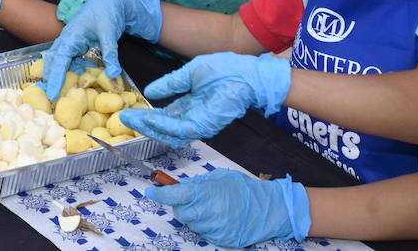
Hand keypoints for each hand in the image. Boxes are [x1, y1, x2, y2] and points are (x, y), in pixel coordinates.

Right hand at [42, 0, 162, 100]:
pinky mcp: (77, 48)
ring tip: (55, 97)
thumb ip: (110, 54)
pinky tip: (71, 86)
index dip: (55, 78)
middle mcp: (67, 41)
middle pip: (54, 63)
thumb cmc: (107, 13)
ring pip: (59, 64)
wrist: (110, 1)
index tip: (52, 95)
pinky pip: (70, 63)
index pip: (59, 60)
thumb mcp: (109, 33)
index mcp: (71, 36)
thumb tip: (114, 76)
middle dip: (50, 81)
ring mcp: (71, 45)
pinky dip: (69, 75)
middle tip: (50, 101)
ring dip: (57, 78)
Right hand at [118, 53, 292, 147]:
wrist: (247, 72)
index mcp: (190, 106)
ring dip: (150, 127)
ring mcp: (200, 123)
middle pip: (164, 129)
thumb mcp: (190, 73)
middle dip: (143, 124)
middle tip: (124, 118)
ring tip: (133, 119)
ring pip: (170, 133)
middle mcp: (193, 118)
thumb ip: (171, 83)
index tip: (128, 112)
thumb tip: (150, 92)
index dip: (146, 116)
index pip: (164, 117)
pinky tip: (151, 118)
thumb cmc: (224, 70)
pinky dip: (165, 125)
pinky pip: (181, 129)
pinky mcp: (206, 124)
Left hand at [147, 170, 309, 246]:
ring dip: (195, 217)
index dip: (159, 194)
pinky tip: (218, 217)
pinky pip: (204, 233)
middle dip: (181, 206)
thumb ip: (196, 184)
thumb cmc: (242, 189)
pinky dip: (206, 225)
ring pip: (191, 224)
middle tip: (192, 200)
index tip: (150, 191)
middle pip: (179, 213)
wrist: (267, 208)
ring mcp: (213, 228)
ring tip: (211, 208)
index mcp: (203, 193)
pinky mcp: (220, 239)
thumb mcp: (217, 178)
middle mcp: (205, 212)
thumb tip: (178, 186)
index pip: (172, 195)